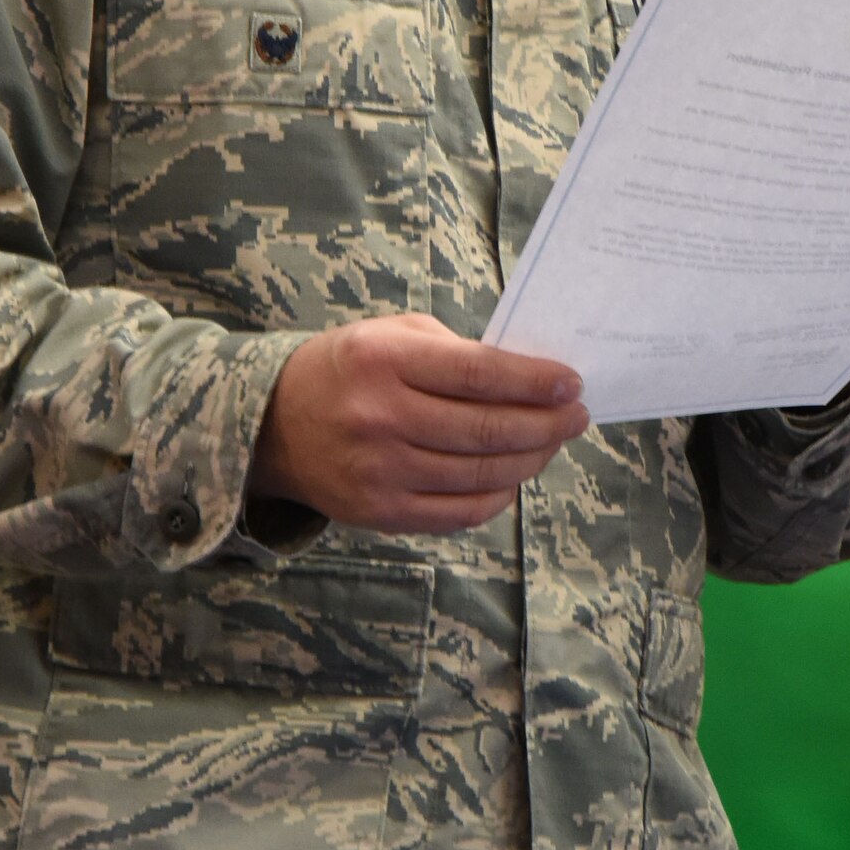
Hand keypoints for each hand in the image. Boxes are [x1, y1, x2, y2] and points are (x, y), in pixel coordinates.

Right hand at [249, 313, 588, 533]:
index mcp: (384, 361)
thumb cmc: (348, 368)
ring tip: (552, 442)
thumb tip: (527, 381)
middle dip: (546, 424)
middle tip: (576, 416)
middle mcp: (379, 418)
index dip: (533, 381)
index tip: (571, 383)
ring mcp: (379, 472)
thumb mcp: (392, 335)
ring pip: (480, 475)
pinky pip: (459, 513)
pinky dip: (497, 496)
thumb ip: (455, 353)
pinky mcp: (380, 513)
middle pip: (487, 430)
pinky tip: (514, 476)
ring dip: (530, 460)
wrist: (273, 424)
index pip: (478, 375)